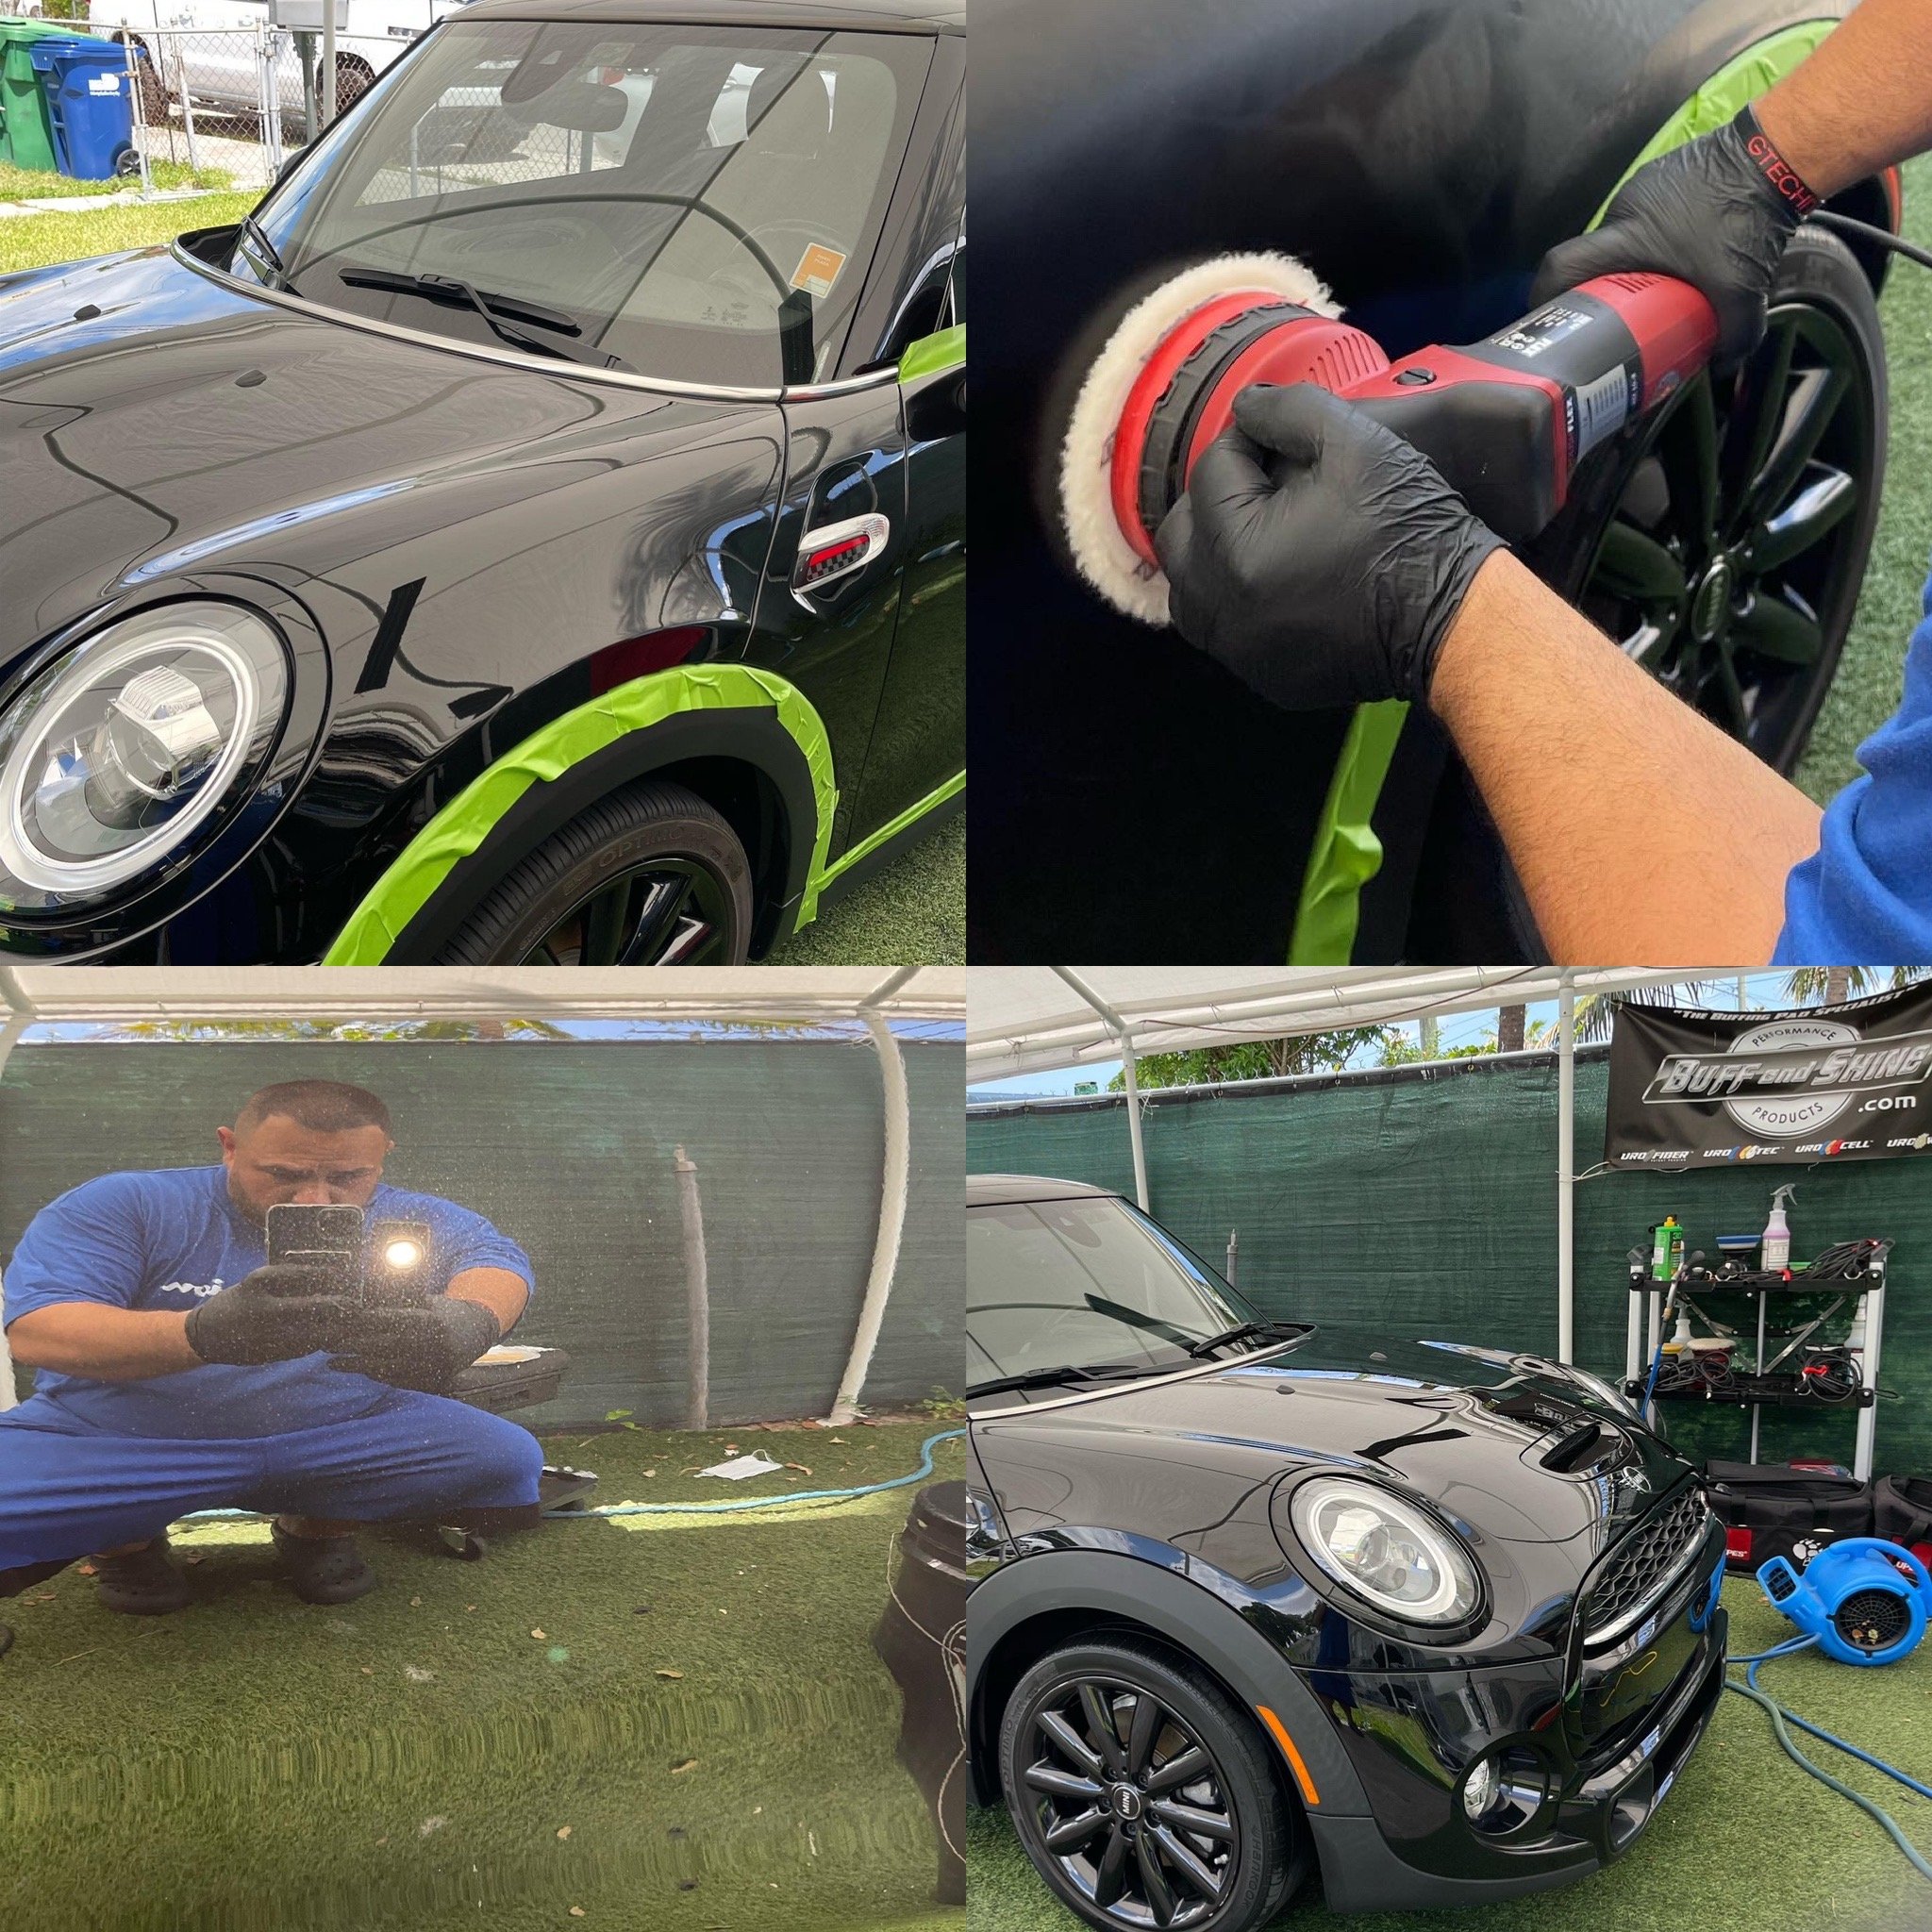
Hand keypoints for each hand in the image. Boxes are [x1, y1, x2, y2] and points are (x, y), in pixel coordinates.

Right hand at [183, 1265, 354, 1366]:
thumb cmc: (237, 1302)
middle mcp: (261, 1309)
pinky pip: (301, 1348)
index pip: (296, 1274)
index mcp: (255, 1285)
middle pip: (309, 1307)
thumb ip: (283, 1281)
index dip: (322, 1274)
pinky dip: (318, 1341)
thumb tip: (321, 1276)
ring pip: (309, 1332)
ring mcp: (264, 1334)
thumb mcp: (253, 1284)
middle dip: (336, 1304)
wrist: (205, 1336)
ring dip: (332, 1327)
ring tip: (350, 1321)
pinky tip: (330, 1335)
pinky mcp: (268, 1354)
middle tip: (354, 1301)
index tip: (341, 1272)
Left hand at [327, 1296, 500, 1393]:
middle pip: (383, 1346)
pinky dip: (374, 1375)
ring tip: (333, 1363)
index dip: (363, 1322)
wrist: (474, 1334)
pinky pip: (395, 1381)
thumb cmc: (443, 1312)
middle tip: (328, 1345)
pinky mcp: (430, 1381)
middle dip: (353, 1347)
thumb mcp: (427, 1300)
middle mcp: (432, 1346)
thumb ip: (401, 1300)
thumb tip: (366, 1292)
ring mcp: (431, 1367)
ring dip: (357, 1366)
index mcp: (431, 1321)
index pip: (390, 1320)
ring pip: (386, 1368)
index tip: (342, 1321)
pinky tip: (358, 1370)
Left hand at [1155, 383, 1503, 709]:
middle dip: (1215, 496)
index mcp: (1237, 551)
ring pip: (1190, 587)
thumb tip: (1245, 406)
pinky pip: (1222, 628)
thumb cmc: (1408, 528)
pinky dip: (1235, 597)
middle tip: (1263, 482)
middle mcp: (1225, 610)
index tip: (1280, 442)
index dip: (1247, 443)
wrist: (1451, 615)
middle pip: (1181, 533)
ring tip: (1263, 526)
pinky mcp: (1261, 675)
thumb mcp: (1355, 442)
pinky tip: (1276, 573)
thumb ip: (1289, 408)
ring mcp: (1239, 650)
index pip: (1210, 472)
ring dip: (1213, 549)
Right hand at [1531, 107, 1815, 364]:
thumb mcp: (1742, 289)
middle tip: (1613, 316)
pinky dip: (1656, 236)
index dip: (1544, 295)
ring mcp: (1643, 185)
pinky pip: (1646, 213)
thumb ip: (1734, 336)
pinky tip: (1682, 249)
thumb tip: (1721, 366)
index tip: (1547, 318)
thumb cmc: (1745, 222)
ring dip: (1630, 263)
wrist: (1779, 154)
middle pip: (1592, 257)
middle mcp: (1623, 209)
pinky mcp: (1664, 171)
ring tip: (1655, 285)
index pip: (1562, 266)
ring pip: (1621, 236)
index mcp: (1625, 238)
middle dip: (1597, 288)